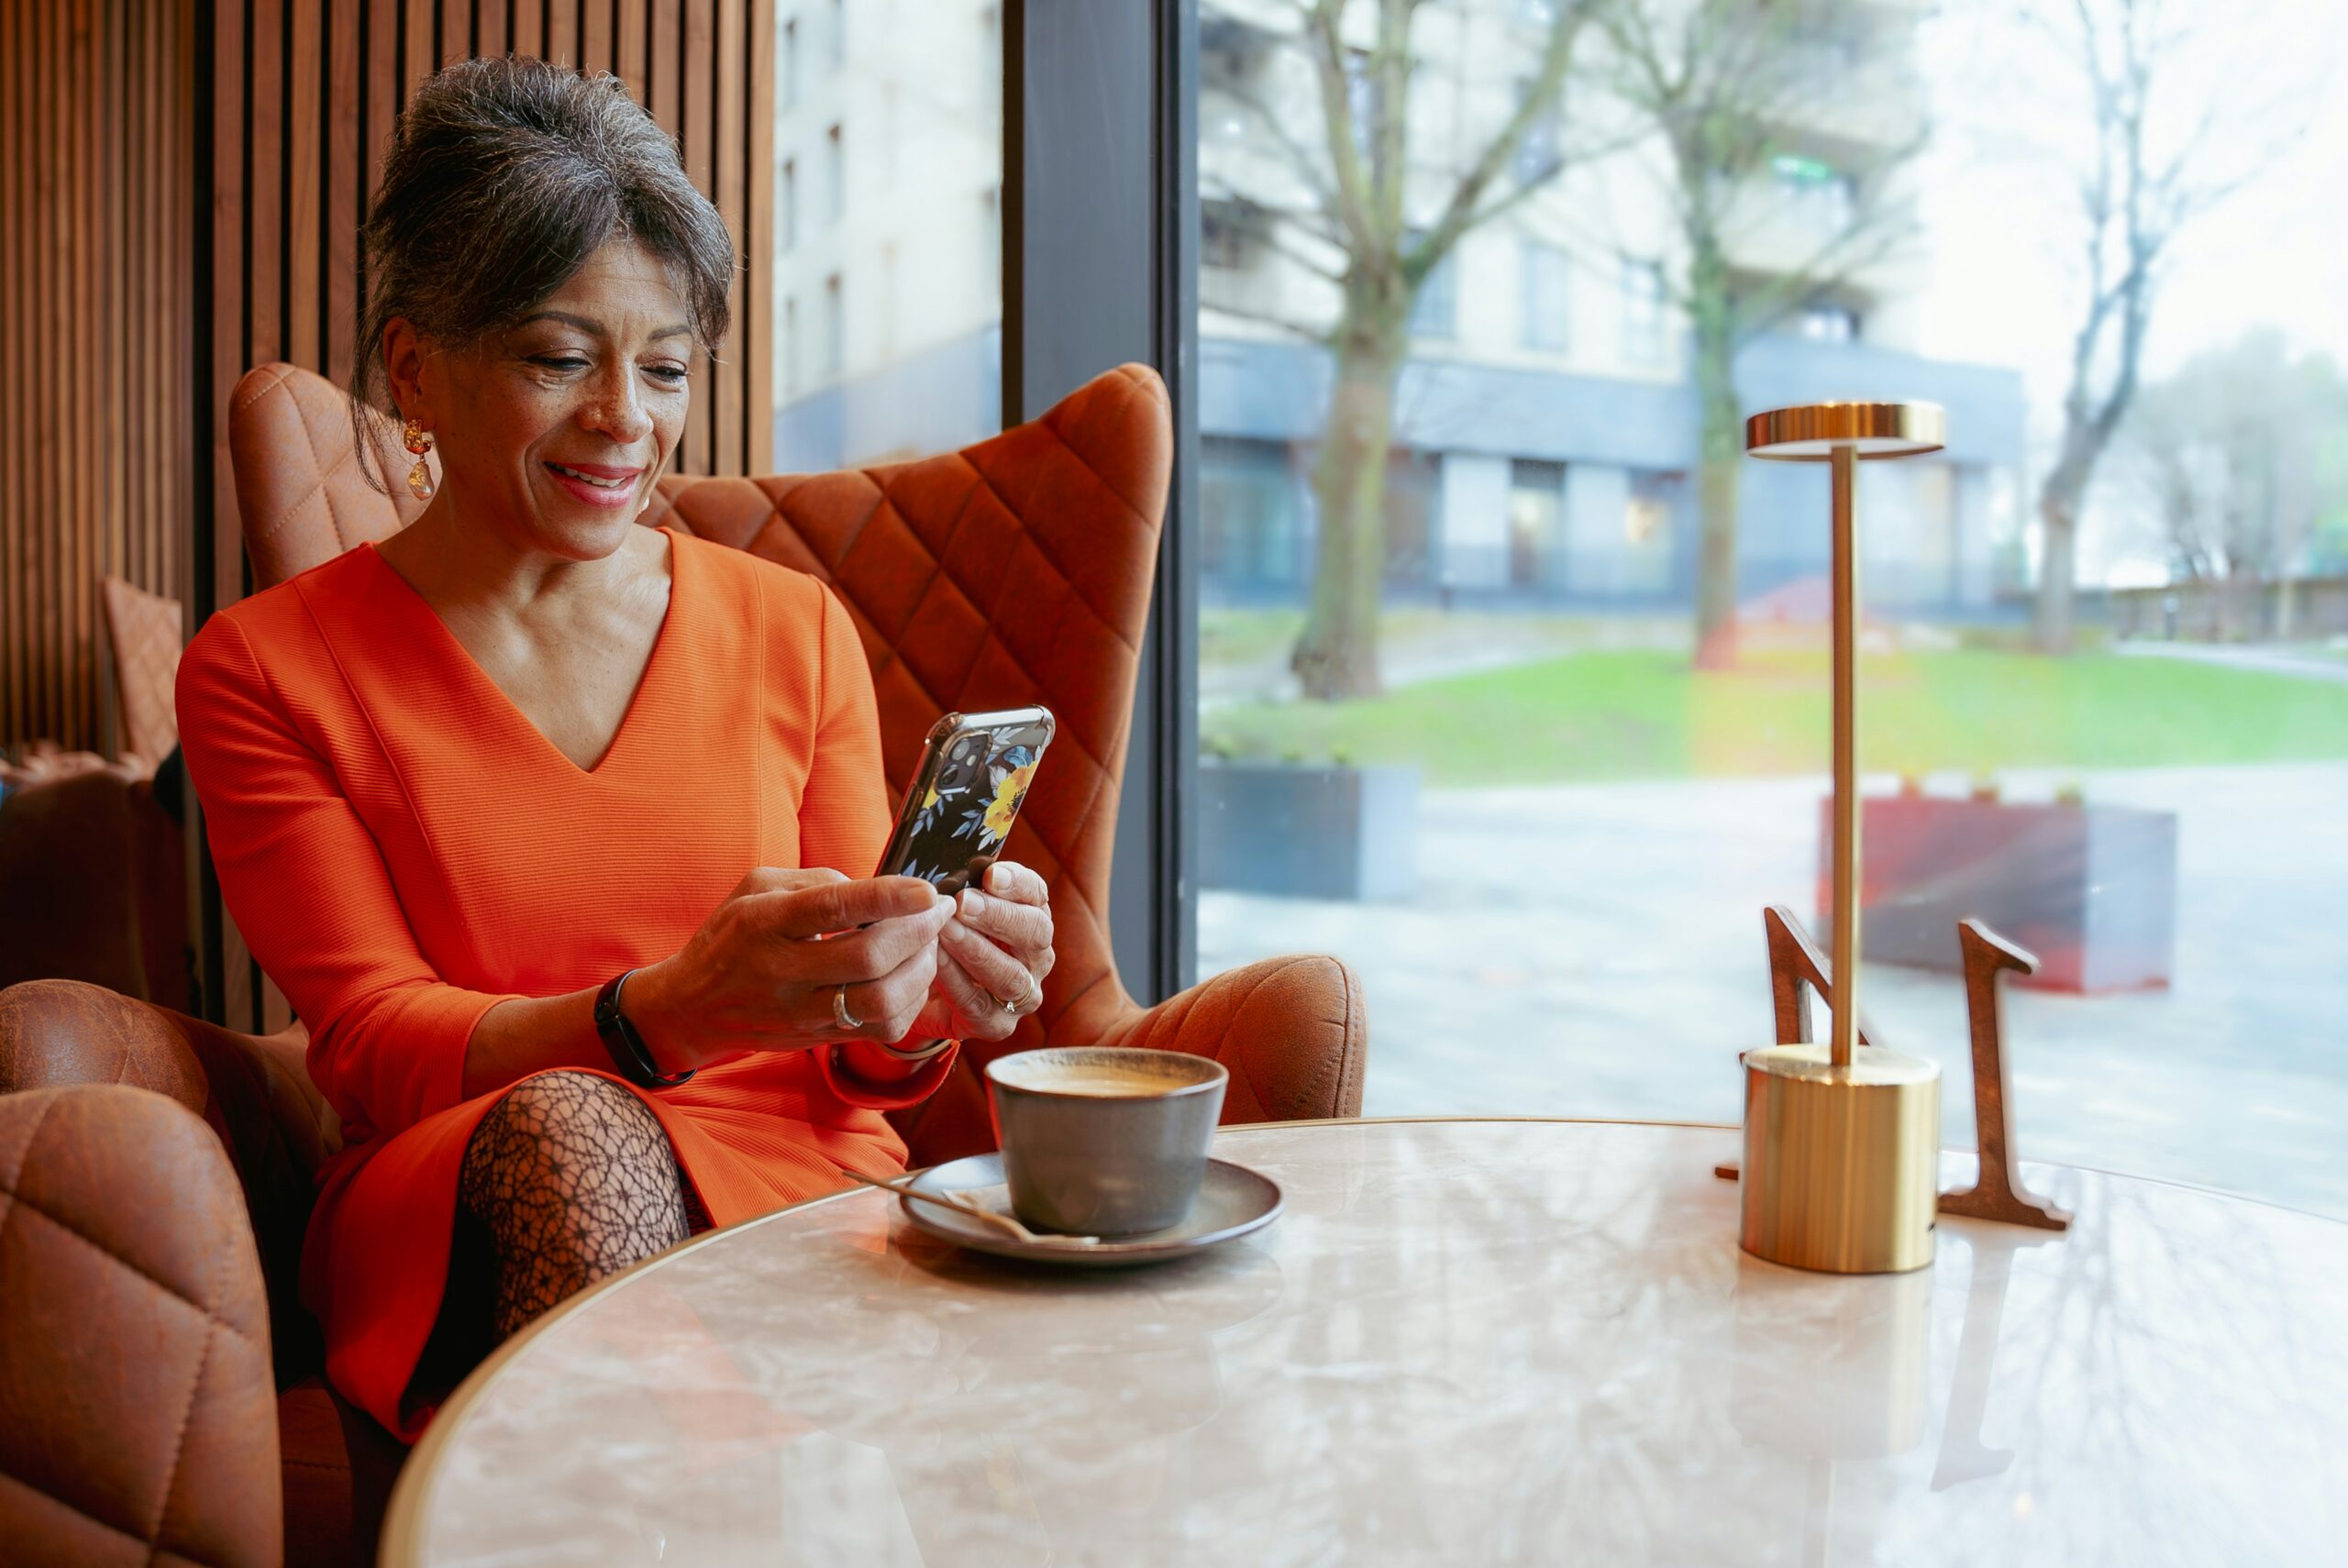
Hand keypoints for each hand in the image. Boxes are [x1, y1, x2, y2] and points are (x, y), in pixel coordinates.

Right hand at [628, 867, 956, 1071]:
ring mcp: (801, 1013)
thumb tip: (873, 890)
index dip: (888, 898)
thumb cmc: (732, 936)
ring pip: (881, 1002)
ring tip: (930, 943)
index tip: (927, 889)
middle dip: (919, 932)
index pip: (833, 908)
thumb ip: (815, 880)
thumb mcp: (756, 888)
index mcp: (765, 923)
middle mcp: (783, 971)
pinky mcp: (818, 1039)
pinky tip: (913, 976)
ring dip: (921, 970)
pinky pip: (880, 1028)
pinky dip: (910, 1001)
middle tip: (939, 910)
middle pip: (868, 959)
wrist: (694, 1006)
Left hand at [917, 860, 1054, 1042]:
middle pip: (1035, 933)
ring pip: (1011, 975)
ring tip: (947, 930)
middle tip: (964, 902)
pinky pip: (980, 1005)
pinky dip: (957, 982)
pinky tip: (937, 962)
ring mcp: (1022, 994)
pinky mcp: (998, 1024)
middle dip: (999, 916)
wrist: (924, 993)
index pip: (1036, 894)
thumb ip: (960, 886)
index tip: (989, 873)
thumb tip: (953, 864)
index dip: (1016, 883)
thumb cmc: (944, 938)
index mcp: (1031, 917)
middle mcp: (1036, 956)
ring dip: (978, 950)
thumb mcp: (952, 908)